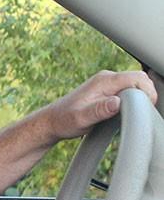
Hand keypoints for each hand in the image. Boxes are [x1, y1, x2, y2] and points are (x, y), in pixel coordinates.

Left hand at [43, 70, 157, 140]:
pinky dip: (135, 99)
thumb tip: (117, 102)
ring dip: (141, 97)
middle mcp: (107, 78)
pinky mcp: (108, 90)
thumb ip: (100, 110)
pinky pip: (129, 90)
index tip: (145, 108)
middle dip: (147, 94)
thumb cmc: (64, 120)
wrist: (52, 121)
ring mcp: (108, 83)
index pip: (137, 78)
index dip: (147, 92)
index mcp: (103, 81)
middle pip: (140, 79)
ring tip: (134, 113)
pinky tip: (129, 111)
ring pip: (136, 84)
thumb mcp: (82, 119)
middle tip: (141, 113)